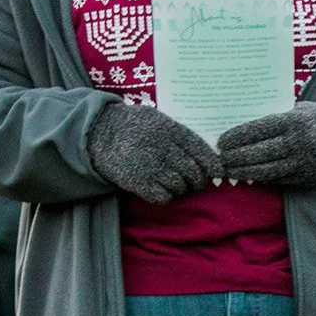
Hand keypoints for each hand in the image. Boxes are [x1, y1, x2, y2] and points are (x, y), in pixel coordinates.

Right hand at [87, 101, 223, 203]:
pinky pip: (163, 196)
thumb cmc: (133, 125)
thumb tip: (207, 156)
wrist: (99, 133)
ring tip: (176, 184)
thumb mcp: (157, 119)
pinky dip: (166, 195)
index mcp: (169, 130)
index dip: (212, 164)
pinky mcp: (138, 182)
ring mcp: (150, 165)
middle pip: (192, 172)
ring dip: (182, 188)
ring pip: (180, 186)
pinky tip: (160, 188)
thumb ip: (179, 134)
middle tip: (194, 181)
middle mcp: (162, 147)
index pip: (200, 150)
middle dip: (197, 180)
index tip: (217, 173)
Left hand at [217, 103, 315, 187]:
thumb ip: (277, 117)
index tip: (221, 141)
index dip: (237, 137)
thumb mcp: (301, 110)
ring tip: (228, 171)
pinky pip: (279, 180)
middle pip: (259, 153)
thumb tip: (246, 123)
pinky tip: (248, 177)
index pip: (258, 130)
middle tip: (219, 159)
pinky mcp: (307, 178)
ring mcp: (303, 163)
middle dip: (236, 157)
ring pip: (267, 170)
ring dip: (245, 172)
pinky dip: (262, 179)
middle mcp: (298, 143)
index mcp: (293, 121)